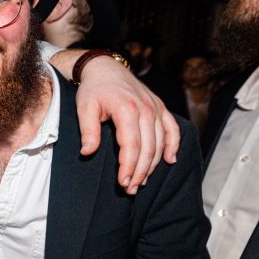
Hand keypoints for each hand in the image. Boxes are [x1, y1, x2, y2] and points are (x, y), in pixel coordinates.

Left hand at [53, 50, 179, 193]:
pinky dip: (173, 145)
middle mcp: (146, 109)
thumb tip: (87, 152)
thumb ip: (88, 130)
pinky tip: (170, 161)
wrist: (106, 68)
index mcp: (127, 109)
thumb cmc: (94, 89)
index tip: (122, 183)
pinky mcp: (161, 108)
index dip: (128, 167)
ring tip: (141, 181)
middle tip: (130, 189)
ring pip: (160, 143)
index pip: (131, 145)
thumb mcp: (84, 107)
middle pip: (148, 148)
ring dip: (153, 165)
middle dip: (140, 172)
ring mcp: (156, 108)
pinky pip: (173, 129)